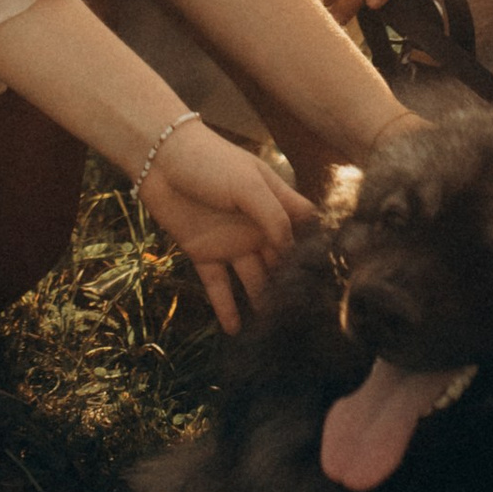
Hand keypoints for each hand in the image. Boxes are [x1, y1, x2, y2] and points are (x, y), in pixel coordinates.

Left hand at [139, 121, 320, 332]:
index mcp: (274, 204)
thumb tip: (293, 251)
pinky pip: (219, 286)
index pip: (304, 229)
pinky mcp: (204, 254)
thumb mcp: (249, 184)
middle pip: (281, 261)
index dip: (318, 248)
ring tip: (274, 332)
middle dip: (292, 286)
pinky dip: (226, 308)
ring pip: (253, 279)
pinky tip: (234, 331)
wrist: (159, 159)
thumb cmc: (210, 161)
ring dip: (261, 302)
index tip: (332, 278)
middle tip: (304, 319)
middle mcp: (257, 227)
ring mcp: (231, 242)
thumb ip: (274, 216)